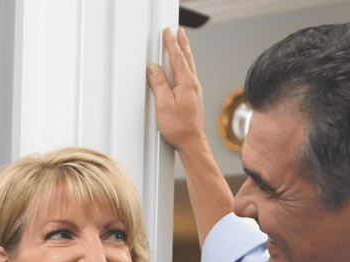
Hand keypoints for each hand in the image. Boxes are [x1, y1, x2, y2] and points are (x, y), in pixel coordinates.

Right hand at [148, 27, 206, 151]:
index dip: (171, 43)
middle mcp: (194, 85)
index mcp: (187, 83)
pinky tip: (184, 69)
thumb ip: (159, 84)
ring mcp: (195, 92)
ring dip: (185, 53)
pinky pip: (189, 75)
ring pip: (190, 66)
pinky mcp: (194, 99)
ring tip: (182, 44)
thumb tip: (154, 68)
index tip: (168, 31)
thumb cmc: (180, 128)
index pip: (177, 58)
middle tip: (179, 31)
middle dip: (182, 43)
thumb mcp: (164, 104)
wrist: (192, 143)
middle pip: (187, 58)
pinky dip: (186, 65)